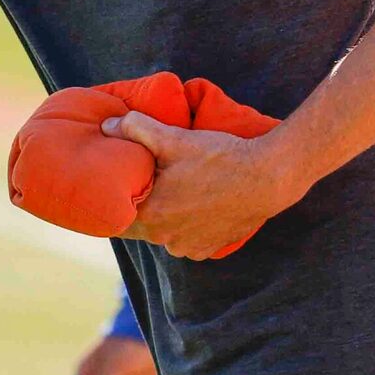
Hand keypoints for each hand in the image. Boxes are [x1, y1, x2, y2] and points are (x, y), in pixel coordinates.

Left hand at [111, 114, 301, 259]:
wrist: (268, 178)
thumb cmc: (220, 158)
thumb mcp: (175, 138)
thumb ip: (136, 129)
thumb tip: (106, 125)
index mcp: (151, 216)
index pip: (118, 212)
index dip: (120, 195)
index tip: (125, 180)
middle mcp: (166, 239)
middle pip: (142, 221)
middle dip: (145, 203)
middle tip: (155, 180)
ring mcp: (189, 247)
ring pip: (164, 230)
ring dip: (167, 216)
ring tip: (178, 191)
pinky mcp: (209, 249)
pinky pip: (187, 239)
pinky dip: (188, 225)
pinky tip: (196, 205)